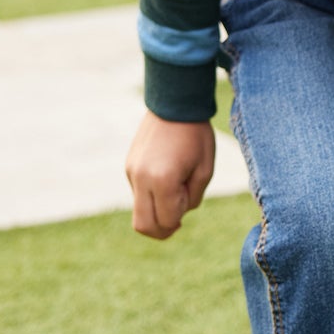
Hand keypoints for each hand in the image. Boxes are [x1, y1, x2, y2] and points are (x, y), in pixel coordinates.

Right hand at [125, 111, 215, 238]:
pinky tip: (166, 176)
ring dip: (156, 211)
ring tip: (175, 189)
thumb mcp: (204, 170)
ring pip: (138, 211)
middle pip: (143, 226)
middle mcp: (141, 179)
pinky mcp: (128, 166)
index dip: (180, 219)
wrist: (174, 103)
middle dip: (162, 230)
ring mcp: (131, 172)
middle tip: (178, 221)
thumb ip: (191, 199)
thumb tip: (176, 217)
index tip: (189, 199)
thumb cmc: (196, 136)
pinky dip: (151, 196)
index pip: (167, 221)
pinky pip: (137, 193)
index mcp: (162, 180)